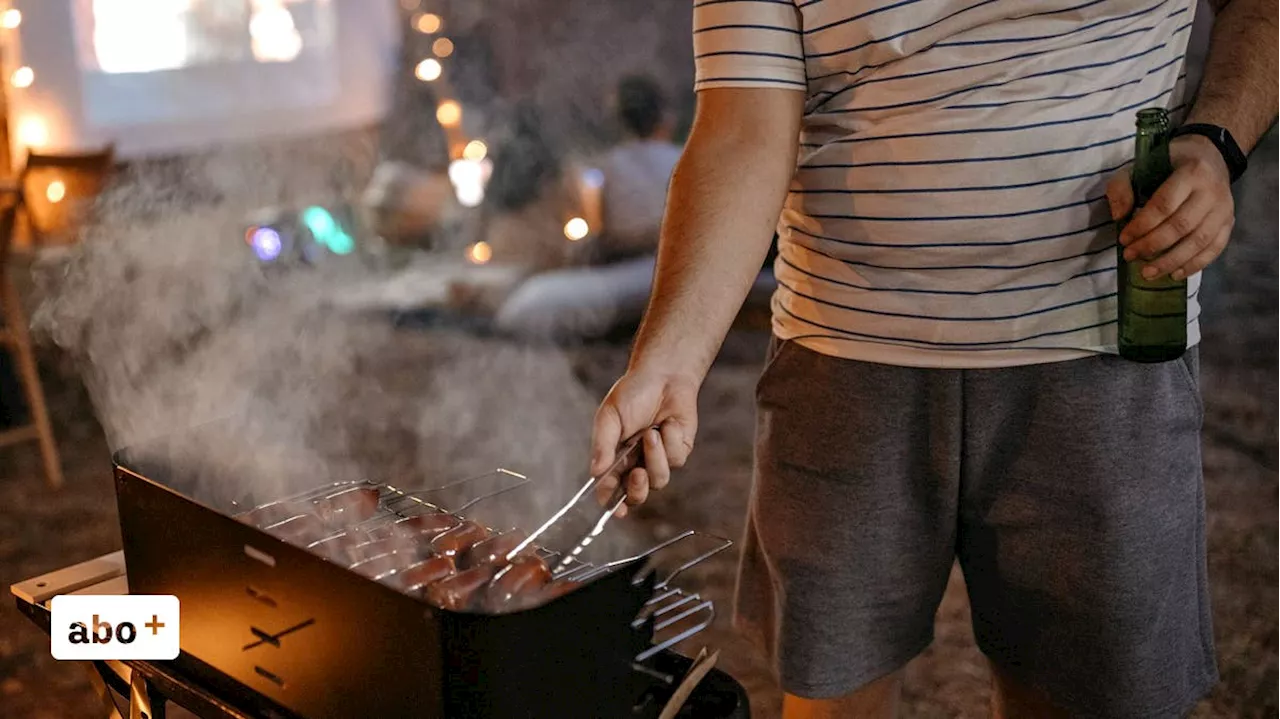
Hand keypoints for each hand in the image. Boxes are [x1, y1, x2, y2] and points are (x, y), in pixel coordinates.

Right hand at [589, 369, 699, 516]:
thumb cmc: (632, 393)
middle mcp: (636, 463)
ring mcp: (659, 459)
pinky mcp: (679, 451)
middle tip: (638, 473)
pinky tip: (667, 423)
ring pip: (660, 480)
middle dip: (638, 490)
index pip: (610, 489)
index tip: (617, 511)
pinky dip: (670, 440)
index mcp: (614, 458)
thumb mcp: (610, 416)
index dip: (612, 503)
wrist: (664, 376)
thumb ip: (602, 445)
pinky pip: (676, 459)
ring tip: (652, 432)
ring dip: (655, 456)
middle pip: (637, 494)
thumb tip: (596, 472)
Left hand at [1107, 134, 1234, 281]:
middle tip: (1130, 256)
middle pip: (1181, 226)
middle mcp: (1212, 192)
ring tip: (1148, 273)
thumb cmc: (1169, 163)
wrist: (1211, 156)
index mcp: (1191, 173)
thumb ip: (1122, 187)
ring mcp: (1224, 209)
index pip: (1164, 205)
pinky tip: (1175, 275)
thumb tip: (1119, 217)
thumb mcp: (1140, 165)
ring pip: (1199, 241)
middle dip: (1153, 245)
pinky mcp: (1229, 222)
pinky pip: (1215, 248)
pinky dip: (1195, 265)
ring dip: (1172, 261)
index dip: (1142, 225)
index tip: (1123, 239)